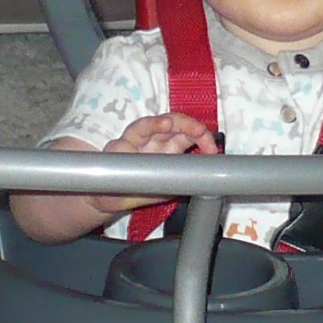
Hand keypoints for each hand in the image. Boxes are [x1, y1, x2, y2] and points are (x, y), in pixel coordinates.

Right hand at [89, 112, 219, 215]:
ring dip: (161, 123)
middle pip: (173, 123)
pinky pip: (129, 136)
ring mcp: (135, 140)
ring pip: (149, 124)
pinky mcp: (118, 146)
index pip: (189, 134)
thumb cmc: (139, 190)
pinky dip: (141, 131)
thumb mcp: (168, 188)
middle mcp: (154, 140)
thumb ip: (184, 179)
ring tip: (169, 124)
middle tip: (200, 133)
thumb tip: (210, 180)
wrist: (110, 199)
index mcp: (169, 147)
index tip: (212, 151)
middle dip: (188, 125)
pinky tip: (150, 130)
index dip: (202, 137)